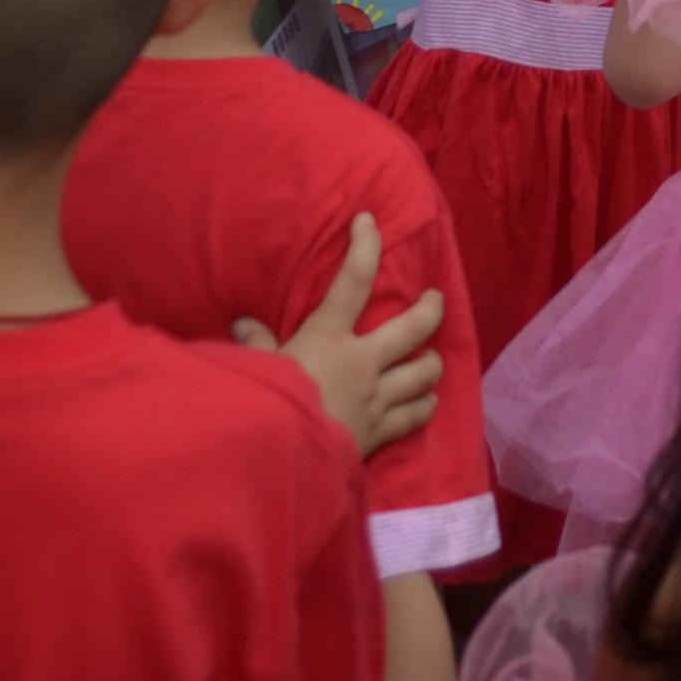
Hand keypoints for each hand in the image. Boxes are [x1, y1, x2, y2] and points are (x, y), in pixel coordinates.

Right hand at [238, 213, 445, 456]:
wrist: (285, 458)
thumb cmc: (265, 404)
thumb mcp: (255, 367)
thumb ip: (256, 345)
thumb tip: (244, 325)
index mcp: (328, 337)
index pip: (353, 280)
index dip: (365, 246)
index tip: (369, 221)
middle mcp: (362, 362)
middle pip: (414, 327)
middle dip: (430, 310)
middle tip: (436, 299)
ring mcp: (377, 399)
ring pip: (423, 373)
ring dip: (431, 364)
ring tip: (432, 360)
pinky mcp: (380, 434)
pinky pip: (413, 417)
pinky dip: (424, 408)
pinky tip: (427, 404)